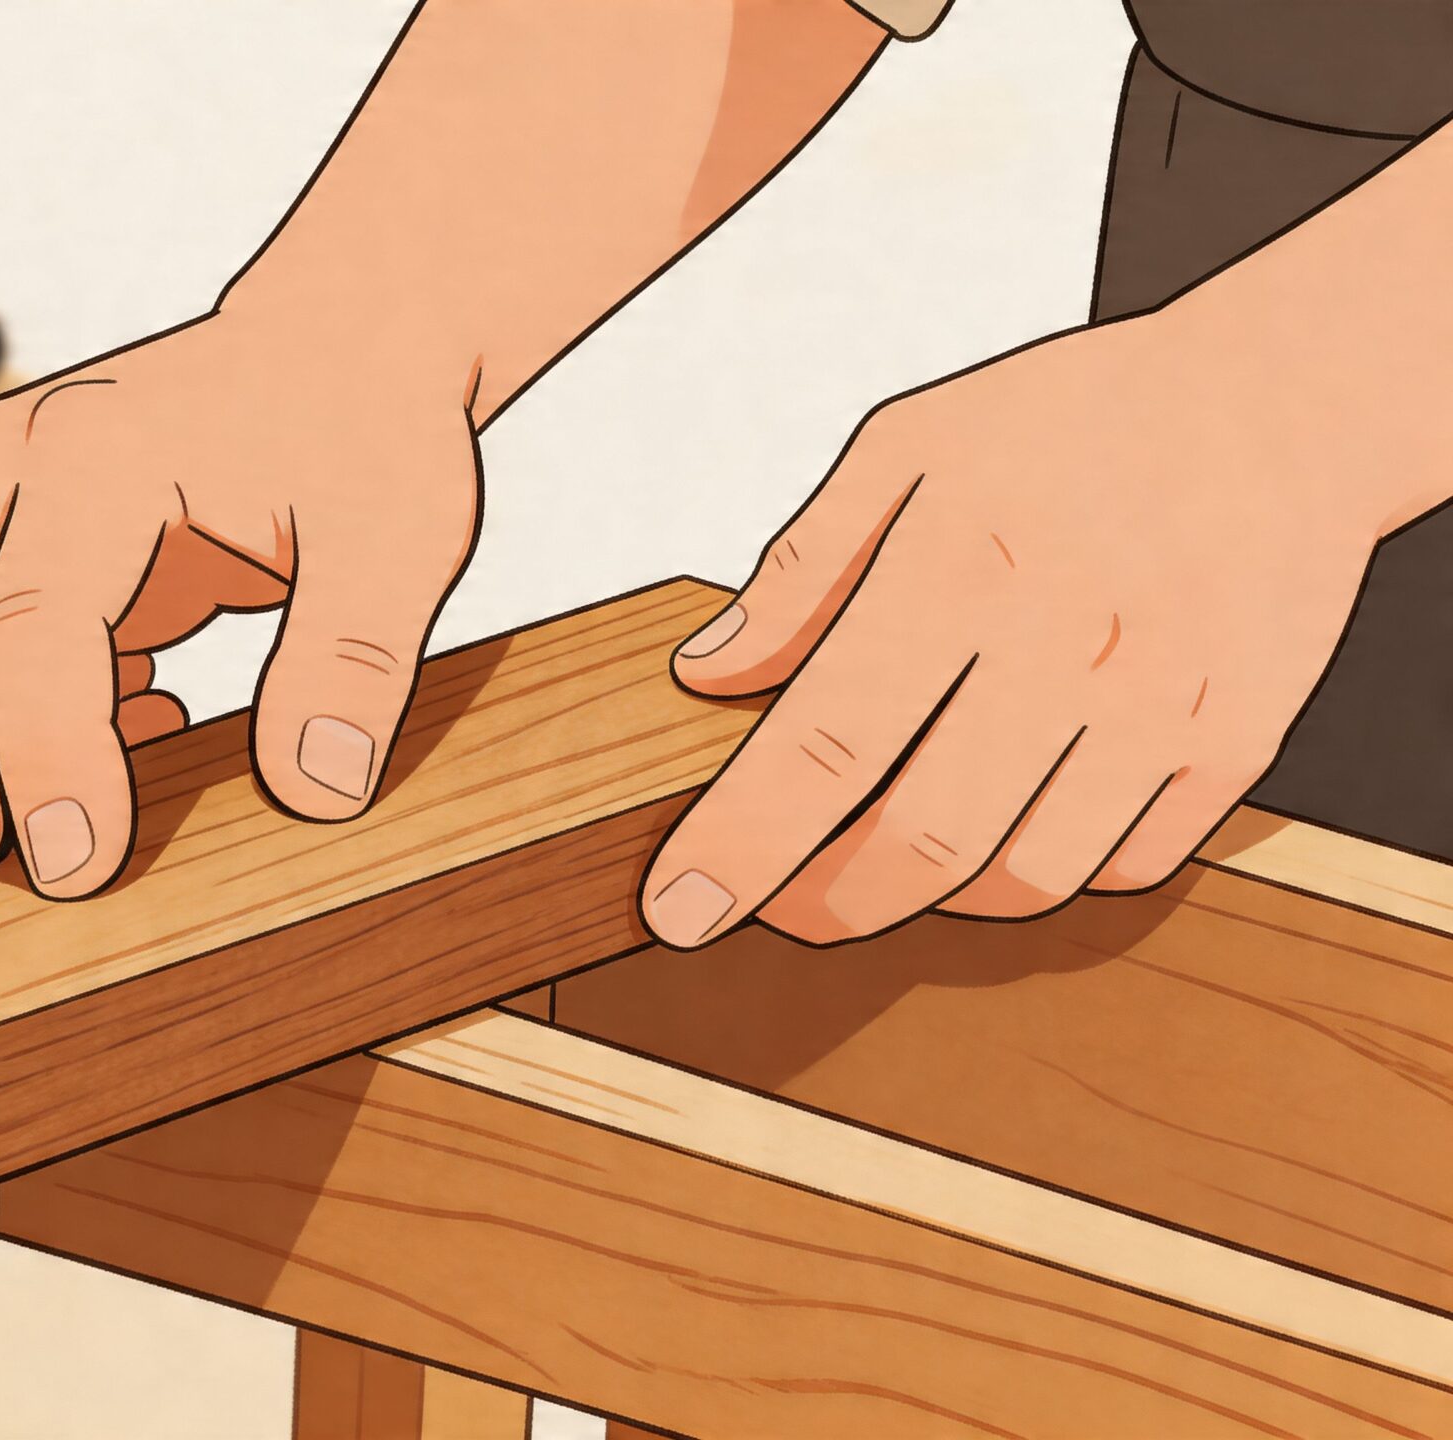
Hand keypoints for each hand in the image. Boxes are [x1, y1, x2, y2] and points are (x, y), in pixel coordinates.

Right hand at [0, 311, 482, 896]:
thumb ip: (355, 656)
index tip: (79, 867)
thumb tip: (316, 787)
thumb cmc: (357, 440)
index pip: (32, 629)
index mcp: (103, 452)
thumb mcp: (402, 536)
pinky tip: (66, 761)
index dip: (45, 758)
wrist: (325, 354)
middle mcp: (1, 457)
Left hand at [642, 313, 1392, 947]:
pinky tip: (1006, 824)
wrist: (1283, 403)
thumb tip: (710, 672)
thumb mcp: (912, 446)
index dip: (742, 847)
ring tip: (884, 859)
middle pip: (921, 844)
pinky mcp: (1236, 745)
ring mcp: (1163, 706)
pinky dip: (1046, 873)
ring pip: (1024, 878)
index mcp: (964, 567)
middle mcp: (1069, 647)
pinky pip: (1121, 868)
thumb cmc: (1081, 419)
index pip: (825, 746)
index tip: (679, 910)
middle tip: (775, 903)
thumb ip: (802, 567)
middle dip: (823, 904)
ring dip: (933, 899)